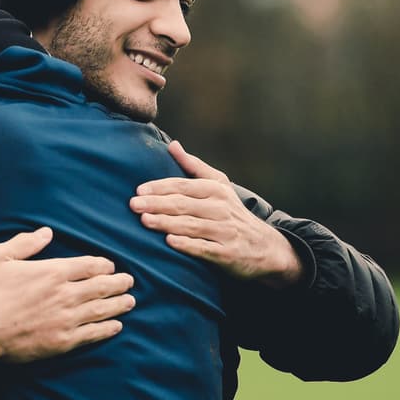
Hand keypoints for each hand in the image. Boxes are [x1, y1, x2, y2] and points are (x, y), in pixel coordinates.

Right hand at [0, 227, 134, 365]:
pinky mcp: (62, 342)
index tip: (110, 266)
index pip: (90, 265)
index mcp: (52, 272)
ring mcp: (65, 320)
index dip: (105, 265)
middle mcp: (64, 295)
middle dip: (119, 283)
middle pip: (102, 286)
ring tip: (130, 301)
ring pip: (103, 310)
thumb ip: (24, 243)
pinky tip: (117, 326)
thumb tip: (46, 232)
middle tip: (129, 282)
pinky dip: (108, 329)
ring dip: (120, 304)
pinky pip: (93, 334)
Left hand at [129, 140, 303, 287]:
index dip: (160, 187)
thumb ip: (193, 166)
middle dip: (157, 203)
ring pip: (191, 225)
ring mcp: (225, 231)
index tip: (139, 190)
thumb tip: (172, 145)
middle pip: (184, 204)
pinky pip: (204, 248)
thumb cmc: (233, 214)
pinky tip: (170, 242)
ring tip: (145, 220)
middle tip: (133, 205)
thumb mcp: (219, 186)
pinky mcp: (227, 253)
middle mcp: (221, 208)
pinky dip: (188, 244)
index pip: (183, 185)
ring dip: (167, 222)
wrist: (266, 248)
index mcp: (215, 190)